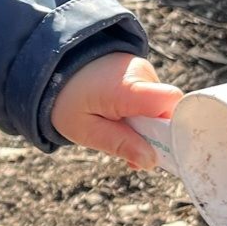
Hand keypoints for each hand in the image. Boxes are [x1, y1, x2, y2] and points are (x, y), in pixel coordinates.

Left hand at [50, 53, 181, 169]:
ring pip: (159, 106)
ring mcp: (141, 68)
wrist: (52, 65)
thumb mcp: (86, 130)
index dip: (174, 127)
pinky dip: (140, 112)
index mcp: (127, 87)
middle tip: (131, 152)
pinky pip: (151, 98)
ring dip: (145, 124)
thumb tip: (151, 161)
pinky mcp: (140, 70)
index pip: (171, 101)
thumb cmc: (66, 99)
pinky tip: (118, 117)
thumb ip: (119, 144)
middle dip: (155, 135)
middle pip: (167, 110)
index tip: (162, 149)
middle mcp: (140, 72)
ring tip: (115, 129)